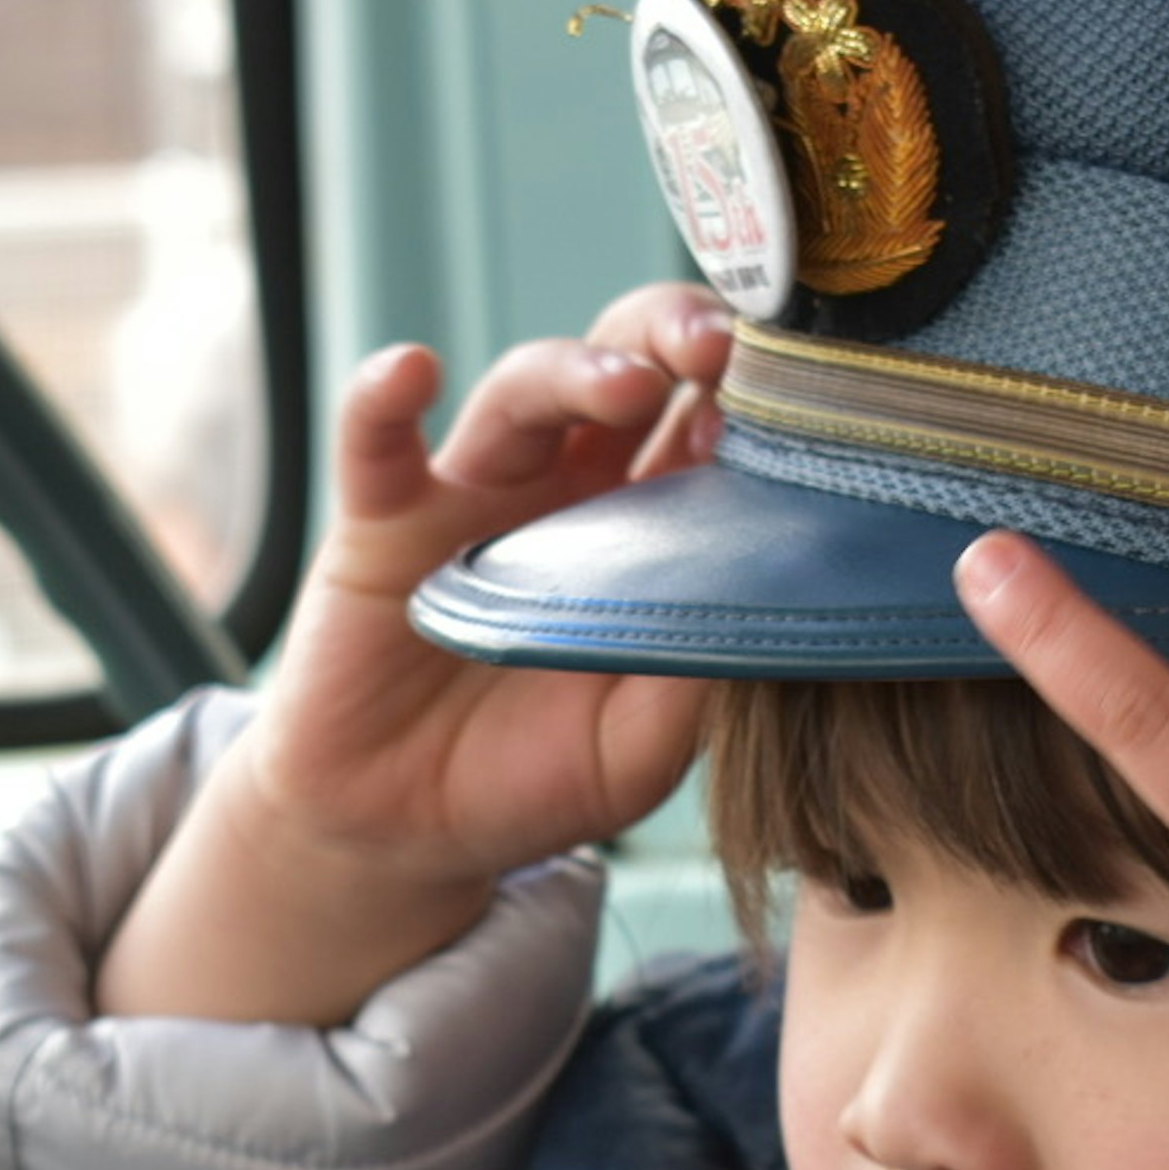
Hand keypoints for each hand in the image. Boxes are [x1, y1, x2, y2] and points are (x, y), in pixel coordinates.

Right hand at [97, 283, 730, 1025]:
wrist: (403, 832)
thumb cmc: (532, 777)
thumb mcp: (640, 750)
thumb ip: (697, 685)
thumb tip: (767, 614)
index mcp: (646, 528)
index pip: (704, 422)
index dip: (745, 394)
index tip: (793, 396)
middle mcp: (564, 488)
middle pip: (624, 365)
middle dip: (673, 337)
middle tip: (719, 349)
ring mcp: (473, 495)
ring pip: (524, 390)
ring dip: (576, 371)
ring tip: (628, 387)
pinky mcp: (381, 522)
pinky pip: (374, 438)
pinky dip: (385, 396)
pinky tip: (414, 371)